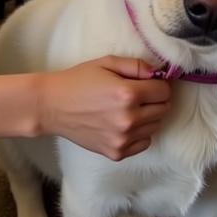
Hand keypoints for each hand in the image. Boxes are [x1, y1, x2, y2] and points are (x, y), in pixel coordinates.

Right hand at [39, 56, 171, 159]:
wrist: (52, 106)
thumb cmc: (78, 80)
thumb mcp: (106, 63)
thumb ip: (136, 66)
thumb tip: (159, 73)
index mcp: (128, 94)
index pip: (164, 91)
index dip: (159, 84)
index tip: (150, 82)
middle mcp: (129, 119)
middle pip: (163, 110)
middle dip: (156, 99)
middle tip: (141, 93)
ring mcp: (123, 139)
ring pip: (155, 127)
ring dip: (149, 116)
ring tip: (130, 108)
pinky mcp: (116, 153)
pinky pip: (143, 143)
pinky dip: (140, 133)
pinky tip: (125, 123)